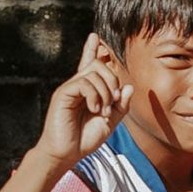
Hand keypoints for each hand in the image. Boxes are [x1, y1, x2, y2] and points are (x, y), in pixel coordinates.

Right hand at [35, 36, 130, 165]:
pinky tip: (94, 109)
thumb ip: (121, 105)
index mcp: (87, 90)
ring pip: (94, 73)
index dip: (92, 50)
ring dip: (106, 93)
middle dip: (113, 81)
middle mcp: (77, 86)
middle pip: (99, 66)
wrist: (67, 154)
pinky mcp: (63, 94)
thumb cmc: (85, 138)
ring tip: (102, 111)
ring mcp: (69, 89)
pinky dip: (95, 96)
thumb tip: (129, 87)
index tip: (96, 37)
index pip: (90, 64)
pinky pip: (84, 83)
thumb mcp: (110, 122)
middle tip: (112, 103)